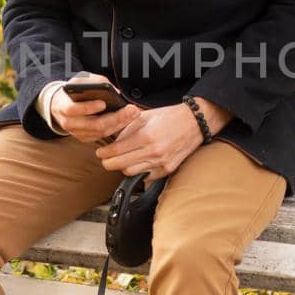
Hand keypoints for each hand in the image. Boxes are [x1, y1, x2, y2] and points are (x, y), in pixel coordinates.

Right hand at [49, 73, 139, 143]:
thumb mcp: (80, 81)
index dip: (88, 107)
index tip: (103, 103)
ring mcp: (77, 133)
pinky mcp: (85, 138)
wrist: (61, 105)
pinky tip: (127, 120)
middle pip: (94, 125)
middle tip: (131, 109)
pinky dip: (116, 128)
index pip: (74, 110)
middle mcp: (69, 123)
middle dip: (116, 117)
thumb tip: (114, 90)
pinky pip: (103, 136)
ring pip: (101, 132)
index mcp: (64, 107)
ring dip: (120, 123)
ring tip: (134, 113)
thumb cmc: (74, 91)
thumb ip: (95, 82)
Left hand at [96, 98, 230, 181]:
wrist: (194, 123)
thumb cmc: (170, 117)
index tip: (100, 152)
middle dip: (108, 162)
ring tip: (121, 160)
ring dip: (122, 167)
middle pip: (120, 165)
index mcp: (146, 136)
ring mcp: (161, 163)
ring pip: (131, 173)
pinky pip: (145, 178)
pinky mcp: (167, 170)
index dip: (104, 153)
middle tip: (105, 158)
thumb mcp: (145, 116)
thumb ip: (127, 127)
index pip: (117, 150)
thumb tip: (112, 138)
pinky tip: (137, 163)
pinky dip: (138, 172)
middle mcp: (153, 152)